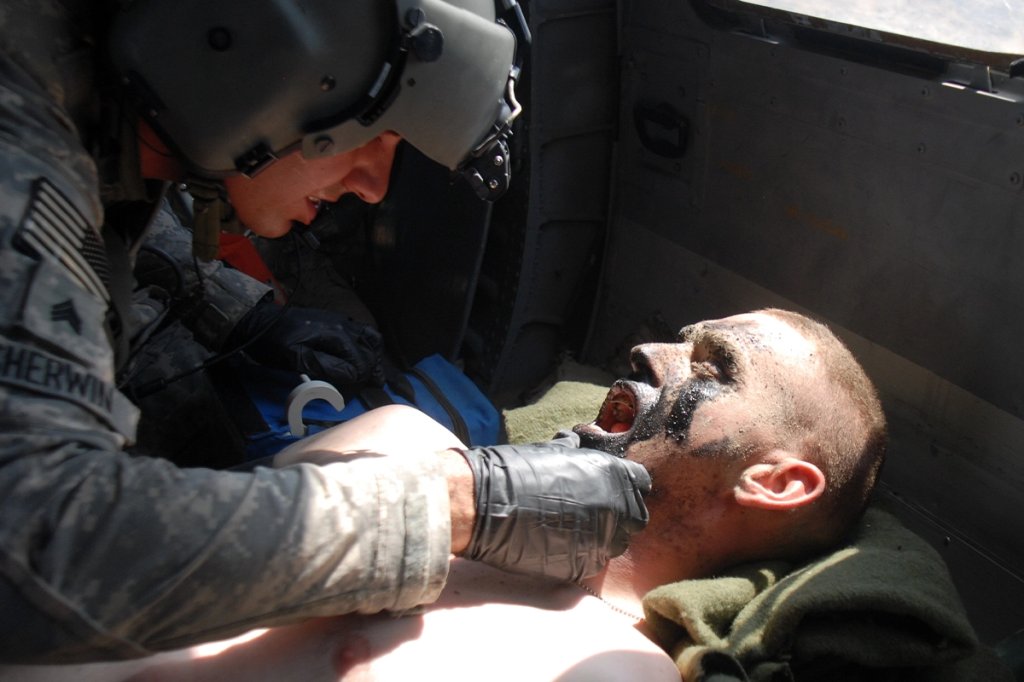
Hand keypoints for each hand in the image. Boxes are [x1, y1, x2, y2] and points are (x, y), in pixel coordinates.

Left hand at [229, 299, 385, 389]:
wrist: (259, 321)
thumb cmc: (273, 343)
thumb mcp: (295, 358)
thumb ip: (325, 366)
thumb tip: (352, 375)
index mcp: (335, 336)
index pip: (358, 365)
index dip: (355, 385)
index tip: (345, 398)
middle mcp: (344, 326)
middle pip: (368, 354)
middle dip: (367, 375)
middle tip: (359, 391)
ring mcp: (342, 321)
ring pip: (372, 340)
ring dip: (373, 360)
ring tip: (370, 376)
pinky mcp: (338, 321)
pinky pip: (364, 332)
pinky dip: (369, 347)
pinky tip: (364, 357)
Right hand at [458, 438, 650, 581]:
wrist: (486, 506)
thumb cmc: (516, 471)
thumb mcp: (550, 451)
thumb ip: (572, 450)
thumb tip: (574, 440)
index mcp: (612, 475)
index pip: (641, 482)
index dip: (627, 486)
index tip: (613, 489)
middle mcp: (615, 508)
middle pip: (636, 518)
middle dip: (621, 515)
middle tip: (597, 513)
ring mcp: (601, 540)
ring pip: (618, 544)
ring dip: (604, 538)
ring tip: (576, 530)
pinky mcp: (583, 565)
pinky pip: (594, 562)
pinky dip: (584, 555)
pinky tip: (562, 545)